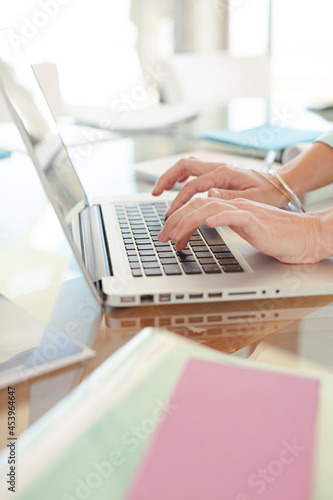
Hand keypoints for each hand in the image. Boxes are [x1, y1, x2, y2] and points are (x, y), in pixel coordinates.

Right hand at [152, 157, 287, 217]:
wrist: (279, 184)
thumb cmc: (267, 193)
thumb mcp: (252, 198)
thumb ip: (229, 196)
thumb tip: (207, 195)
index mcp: (224, 174)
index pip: (193, 185)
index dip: (179, 200)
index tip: (171, 214)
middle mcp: (218, 167)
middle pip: (184, 166)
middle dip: (166, 178)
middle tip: (154, 193)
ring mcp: (217, 168)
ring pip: (187, 165)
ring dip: (171, 175)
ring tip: (159, 189)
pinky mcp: (217, 172)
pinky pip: (194, 169)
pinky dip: (181, 175)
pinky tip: (177, 184)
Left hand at [158, 197, 325, 263]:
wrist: (305, 235)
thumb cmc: (276, 235)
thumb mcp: (245, 228)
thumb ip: (226, 221)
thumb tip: (207, 219)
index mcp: (230, 206)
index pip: (198, 206)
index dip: (179, 219)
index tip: (167, 235)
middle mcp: (235, 205)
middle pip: (197, 205)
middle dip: (175, 221)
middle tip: (162, 238)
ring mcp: (245, 212)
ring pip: (210, 208)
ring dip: (188, 221)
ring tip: (174, 235)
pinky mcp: (257, 222)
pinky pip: (236, 216)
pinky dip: (220, 218)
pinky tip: (208, 223)